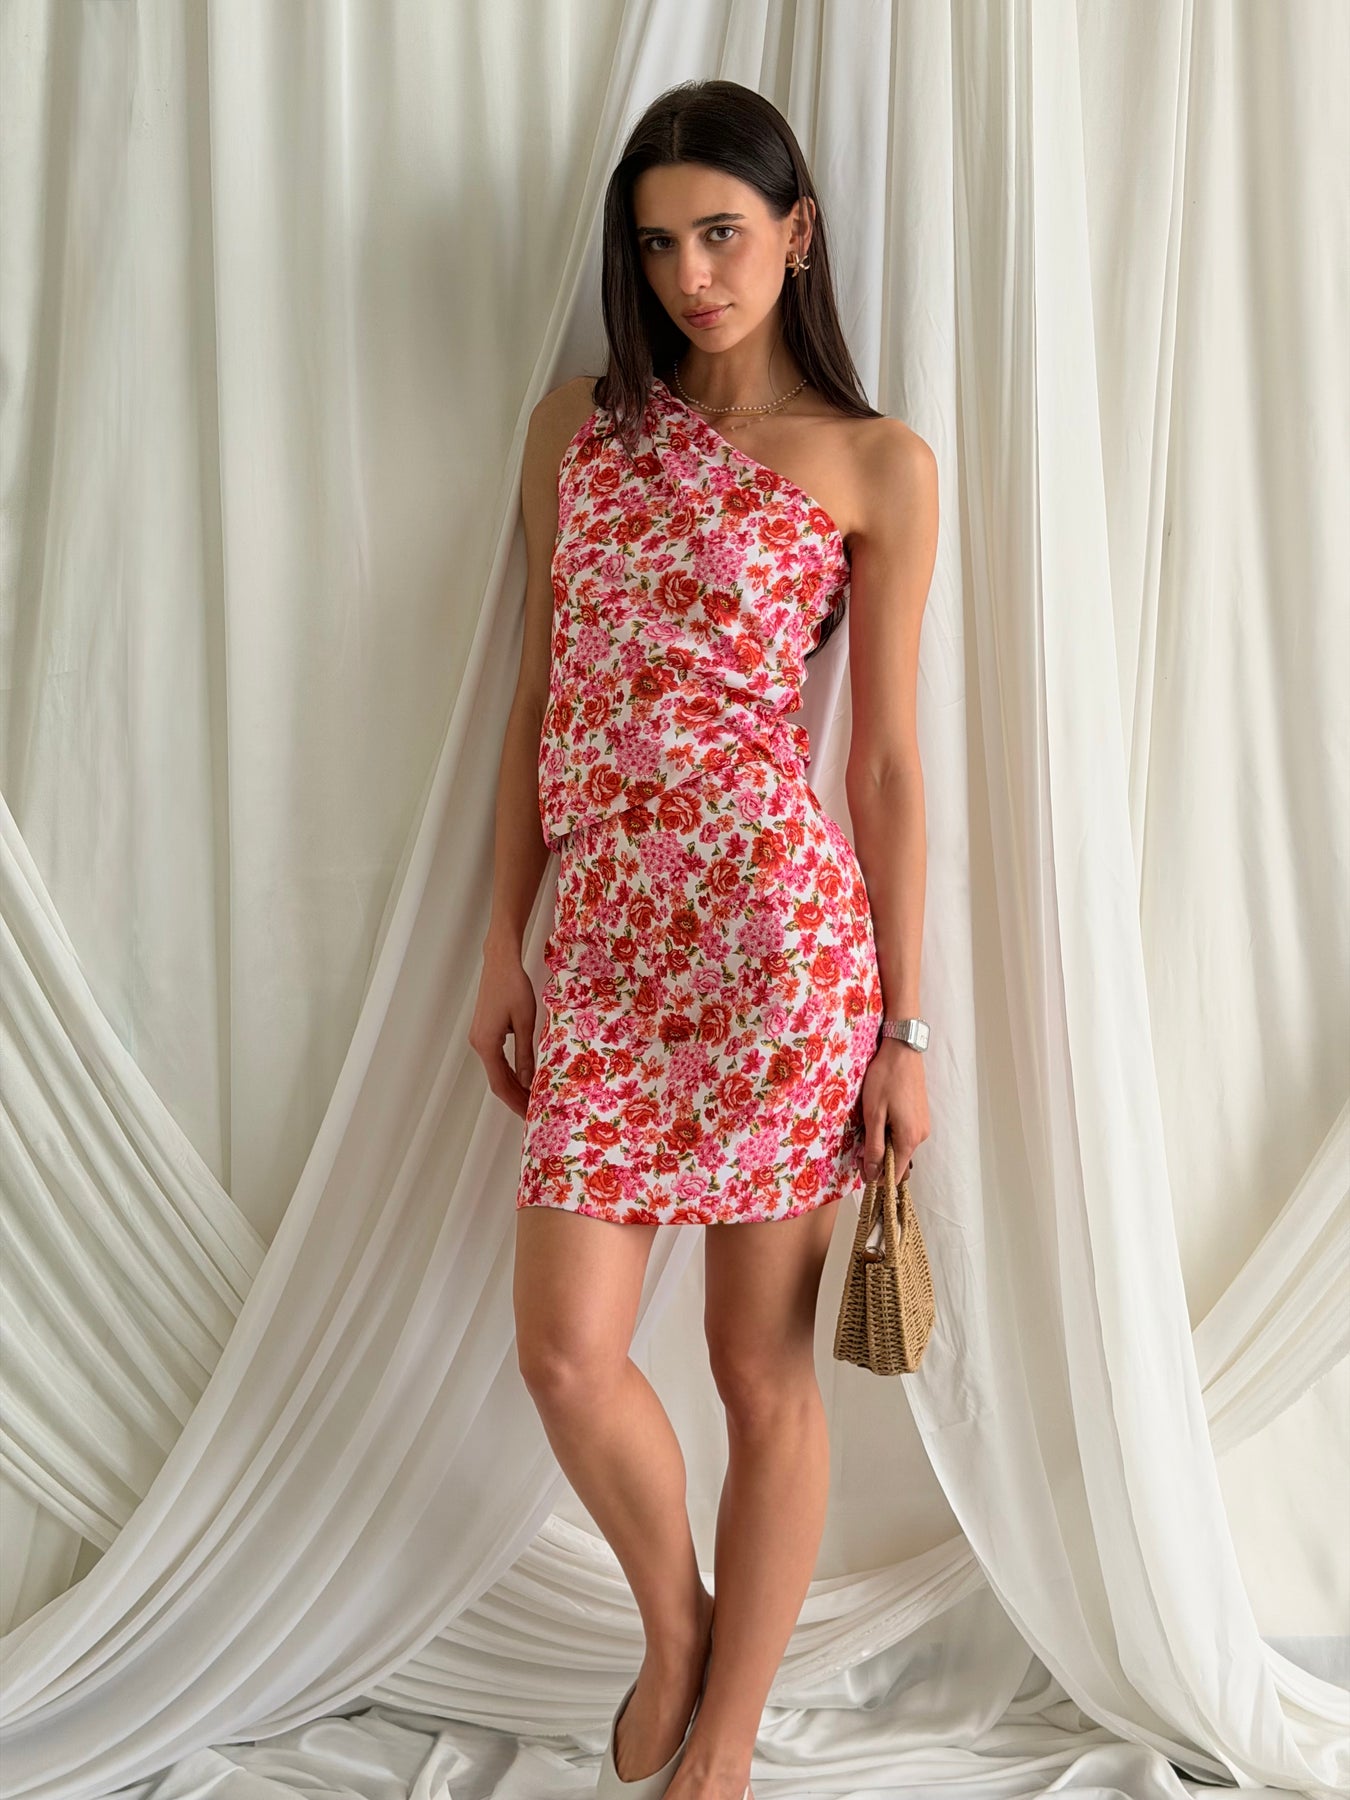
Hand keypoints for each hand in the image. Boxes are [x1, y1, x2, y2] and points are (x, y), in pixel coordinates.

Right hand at [469, 945, 538, 1119]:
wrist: (500, 962)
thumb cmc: (514, 987)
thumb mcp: (526, 1023)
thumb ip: (525, 1055)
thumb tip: (529, 1083)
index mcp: (486, 1044)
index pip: (500, 1084)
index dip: (515, 1102)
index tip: (529, 1115)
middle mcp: (478, 1044)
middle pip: (496, 1080)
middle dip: (515, 1097)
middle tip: (533, 1112)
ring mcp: (478, 1037)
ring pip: (496, 1070)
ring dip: (513, 1085)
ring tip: (531, 1099)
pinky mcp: (483, 1031)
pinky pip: (495, 1059)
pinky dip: (509, 1071)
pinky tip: (523, 1077)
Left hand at [859, 1038, 929, 1180]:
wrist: (902, 1051)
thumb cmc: (885, 1079)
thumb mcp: (873, 1114)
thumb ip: (873, 1146)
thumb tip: (872, 1173)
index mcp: (909, 1139)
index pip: (895, 1174)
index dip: (876, 1175)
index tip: (860, 1164)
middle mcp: (920, 1136)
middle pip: (898, 1161)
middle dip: (879, 1159)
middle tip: (861, 1142)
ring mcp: (922, 1125)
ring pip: (901, 1147)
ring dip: (884, 1144)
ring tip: (871, 1124)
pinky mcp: (921, 1116)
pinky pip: (905, 1135)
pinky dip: (892, 1133)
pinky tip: (882, 1117)